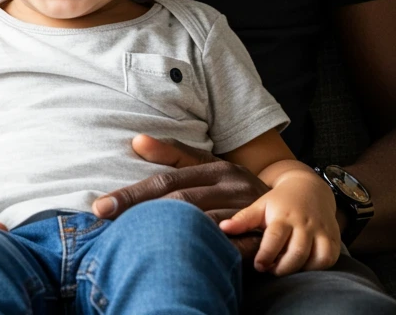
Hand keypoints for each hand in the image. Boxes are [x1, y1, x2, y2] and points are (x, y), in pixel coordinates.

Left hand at [91, 135, 268, 260]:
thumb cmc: (237, 188)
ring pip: (199, 221)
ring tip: (134, 240)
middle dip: (139, 210)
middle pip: (177, 199)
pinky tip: (181, 254)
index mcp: (215, 168)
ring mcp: (244, 212)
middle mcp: (229, 186)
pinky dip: (204, 248)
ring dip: (168, 230)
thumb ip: (174, 154)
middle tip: (105, 219)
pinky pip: (226, 245)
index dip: (133, 193)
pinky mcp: (256, 237)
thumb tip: (135, 140)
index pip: (166, 180)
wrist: (294, 205)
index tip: (101, 206)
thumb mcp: (210, 167)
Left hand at [219, 167, 340, 275]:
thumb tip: (221, 228)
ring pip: (315, 258)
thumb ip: (243, 219)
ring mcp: (320, 230)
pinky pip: (329, 259)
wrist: (309, 187)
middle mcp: (304, 222)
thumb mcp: (261, 205)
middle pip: (296, 252)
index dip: (266, 255)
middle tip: (271, 269)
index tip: (258, 265)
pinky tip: (304, 265)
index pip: (275, 237)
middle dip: (283, 268)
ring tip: (286, 267)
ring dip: (300, 270)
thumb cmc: (281, 201)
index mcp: (283, 215)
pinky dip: (318, 268)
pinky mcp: (332, 237)